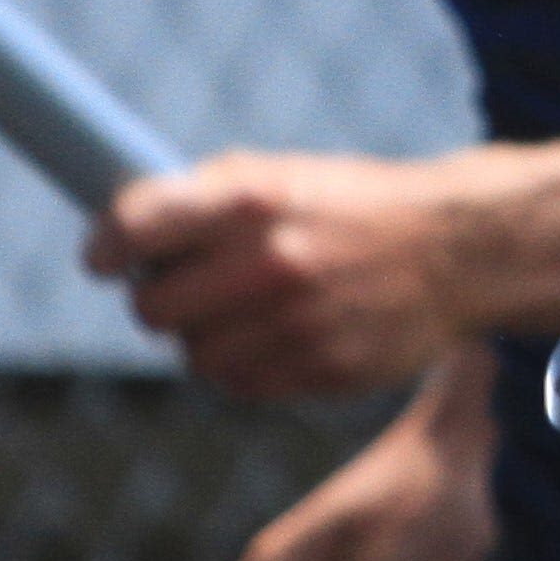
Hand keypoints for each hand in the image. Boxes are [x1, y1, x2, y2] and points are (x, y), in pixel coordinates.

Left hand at [88, 148, 512, 398]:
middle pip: (153, 309)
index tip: (101, 258)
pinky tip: (279, 334)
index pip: (138, 226)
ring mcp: (297, 323)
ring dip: (205, 338)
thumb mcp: (284, 176)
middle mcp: (271, 261)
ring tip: (244, 309)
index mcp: (255, 198)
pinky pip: (241, 384)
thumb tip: (117, 235)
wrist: (458, 251)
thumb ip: (206, 201)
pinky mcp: (320, 371)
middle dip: (160, 300)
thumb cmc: (354, 208)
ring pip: (195, 356)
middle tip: (185, 287)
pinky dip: (246, 365)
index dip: (106, 246)